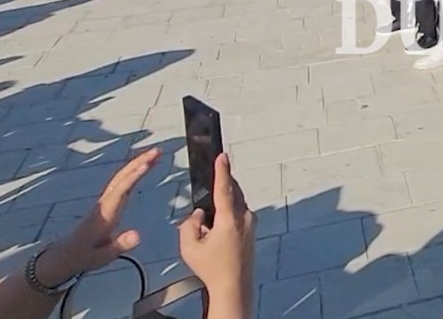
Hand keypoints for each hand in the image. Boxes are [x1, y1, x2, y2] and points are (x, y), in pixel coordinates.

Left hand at [37, 149, 161, 284]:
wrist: (66, 255)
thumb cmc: (84, 256)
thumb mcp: (103, 257)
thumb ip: (121, 245)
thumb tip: (138, 235)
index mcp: (105, 214)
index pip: (120, 190)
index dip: (133, 176)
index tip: (147, 164)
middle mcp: (105, 203)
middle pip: (121, 177)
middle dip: (139, 162)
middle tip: (158, 150)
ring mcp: (105, 201)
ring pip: (121, 177)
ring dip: (137, 163)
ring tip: (156, 153)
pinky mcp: (107, 202)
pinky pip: (121, 182)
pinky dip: (133, 171)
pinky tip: (144, 167)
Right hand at [177, 153, 255, 305]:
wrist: (233, 287)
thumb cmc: (213, 270)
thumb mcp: (189, 247)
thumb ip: (189, 225)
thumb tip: (198, 215)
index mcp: (229, 220)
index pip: (224, 189)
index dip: (222, 170)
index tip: (222, 156)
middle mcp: (244, 219)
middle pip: (232, 193)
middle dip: (219, 191)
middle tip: (208, 197)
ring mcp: (251, 225)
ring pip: (235, 205)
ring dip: (223, 206)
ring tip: (208, 227)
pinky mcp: (253, 231)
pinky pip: (239, 215)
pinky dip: (227, 216)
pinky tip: (217, 233)